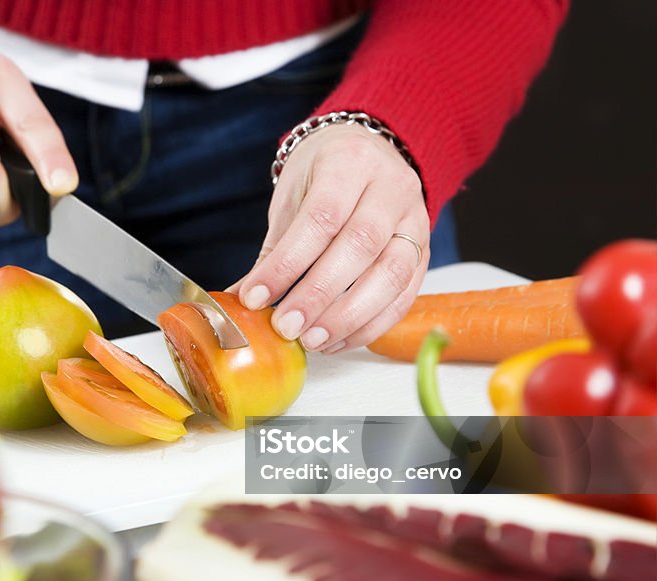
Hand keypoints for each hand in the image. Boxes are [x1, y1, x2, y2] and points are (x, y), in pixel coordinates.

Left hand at [232, 124, 429, 352]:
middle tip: (286, 327)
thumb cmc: (321, 179)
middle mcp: (391, 187)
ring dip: (349, 316)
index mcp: (349, 163)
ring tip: (312, 341)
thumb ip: (273, 251)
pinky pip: (405, 294)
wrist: (363, 156)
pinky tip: (337, 340)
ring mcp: (415, 219)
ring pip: (391, 273)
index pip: (321, 218)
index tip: (255, 297)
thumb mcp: (291, 200)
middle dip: (319, 294)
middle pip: (360, 246)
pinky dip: (371, 325)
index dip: (287, 264)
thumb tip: (240, 299)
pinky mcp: (425, 251)